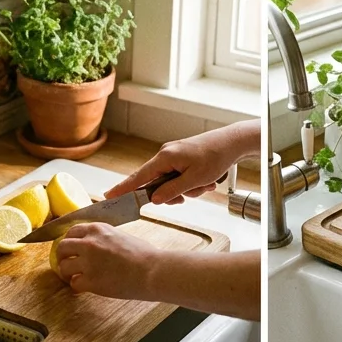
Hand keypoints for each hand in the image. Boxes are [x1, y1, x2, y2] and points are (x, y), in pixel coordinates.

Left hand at [53, 223, 162, 299]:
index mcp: (97, 229)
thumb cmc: (143, 254)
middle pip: (62, 247)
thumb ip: (103, 237)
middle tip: (67, 264)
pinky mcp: (91, 281)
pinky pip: (74, 283)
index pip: (72, 232)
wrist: (152, 271)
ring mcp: (88, 262)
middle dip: (62, 257)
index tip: (71, 249)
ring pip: (63, 266)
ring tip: (74, 277)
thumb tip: (94, 244)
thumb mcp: (120, 235)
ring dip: (67, 273)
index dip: (69, 242)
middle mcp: (89, 243)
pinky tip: (84, 287)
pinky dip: (77, 286)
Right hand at [105, 120, 258, 204]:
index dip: (123, 189)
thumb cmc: (215, 157)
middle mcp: (165, 154)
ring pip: (170, 182)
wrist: (232, 142)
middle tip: (185, 197)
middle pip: (155, 183)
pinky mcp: (182, 157)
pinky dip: (191, 183)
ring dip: (186, 189)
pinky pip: (179, 176)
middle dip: (171, 194)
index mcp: (164, 158)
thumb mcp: (194, 180)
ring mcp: (173, 155)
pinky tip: (206, 181)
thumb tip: (154, 199)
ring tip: (204, 185)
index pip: (138, 177)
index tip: (109, 196)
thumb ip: (172, 190)